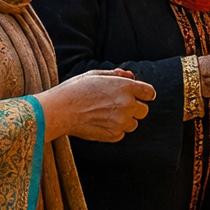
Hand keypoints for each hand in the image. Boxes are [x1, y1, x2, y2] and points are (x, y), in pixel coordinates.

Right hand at [41, 69, 155, 142]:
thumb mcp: (96, 74)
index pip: (149, 93)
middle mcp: (127, 104)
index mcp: (126, 87)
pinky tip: (100, 123)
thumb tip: (130, 75)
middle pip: (144, 111)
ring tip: (106, 115)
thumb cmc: (75, 89)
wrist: (60, 109)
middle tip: (118, 106)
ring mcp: (121, 121)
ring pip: (133, 124)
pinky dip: (114, 130)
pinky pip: (121, 134)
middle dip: (135, 108)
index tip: (139, 96)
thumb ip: (117, 75)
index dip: (144, 94)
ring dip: (124, 120)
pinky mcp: (112, 135)